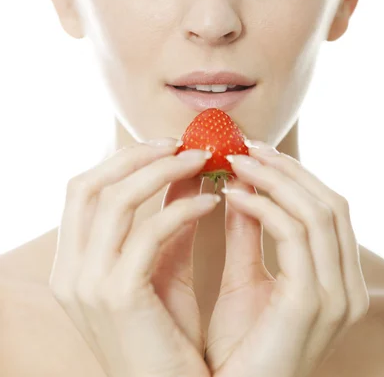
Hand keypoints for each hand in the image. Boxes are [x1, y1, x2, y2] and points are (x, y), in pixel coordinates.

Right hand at [49, 141, 219, 376]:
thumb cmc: (169, 337)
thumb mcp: (165, 265)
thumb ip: (170, 216)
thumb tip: (186, 166)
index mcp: (73, 263)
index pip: (82, 189)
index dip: (123, 159)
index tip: (166, 144)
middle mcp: (69, 272)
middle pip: (90, 185)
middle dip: (139, 156)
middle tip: (185, 144)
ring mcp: (87, 285)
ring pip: (116, 200)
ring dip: (164, 171)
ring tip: (204, 163)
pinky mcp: (117, 296)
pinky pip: (150, 231)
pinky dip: (184, 208)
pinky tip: (214, 203)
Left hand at [205, 144, 369, 376]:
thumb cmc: (235, 348)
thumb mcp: (244, 278)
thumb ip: (249, 232)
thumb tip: (242, 183)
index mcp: (339, 282)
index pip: (330, 208)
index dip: (295, 174)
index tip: (255, 150)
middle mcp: (348, 289)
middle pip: (330, 203)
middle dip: (285, 168)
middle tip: (243, 147)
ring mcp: (336, 298)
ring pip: (316, 211)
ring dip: (272, 179)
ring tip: (232, 162)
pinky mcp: (310, 303)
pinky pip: (293, 234)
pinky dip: (263, 206)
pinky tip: (230, 195)